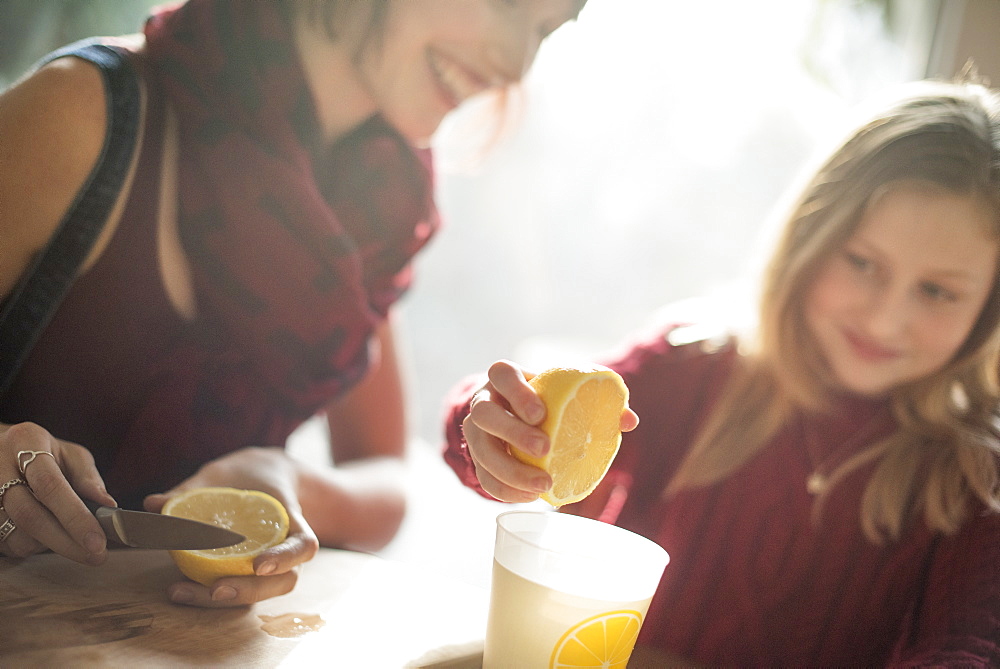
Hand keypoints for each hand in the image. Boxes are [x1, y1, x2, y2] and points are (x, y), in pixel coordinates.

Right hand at [0, 422, 116, 564]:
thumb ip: (88, 478)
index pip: (50, 485)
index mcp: (25, 441)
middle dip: (66, 541)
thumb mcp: (69, 454)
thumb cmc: (41, 452)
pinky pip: (4, 543)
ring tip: (68, 537)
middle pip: (28, 514)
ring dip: (48, 544)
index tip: (97, 541)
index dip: (75, 517)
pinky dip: (29, 546)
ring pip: (15, 534)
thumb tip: (108, 505)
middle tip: (96, 556)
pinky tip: (44, 536)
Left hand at [143, 447, 318, 607]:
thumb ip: (192, 489)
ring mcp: (272, 566)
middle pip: (284, 581)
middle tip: (215, 590)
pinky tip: (180, 588)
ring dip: (225, 599)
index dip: (285, 558)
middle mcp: (287, 550)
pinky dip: (209, 594)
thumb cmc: (249, 476)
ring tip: (182, 591)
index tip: (258, 564)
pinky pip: (239, 590)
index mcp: (292, 520)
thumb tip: (154, 503)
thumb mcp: (224, 475)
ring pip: (261, 593)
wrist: (263, 479)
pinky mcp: (250, 575)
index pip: (303, 545)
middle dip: (250, 590)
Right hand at [462, 360, 637, 502]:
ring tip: (543, 485)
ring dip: (510, 471)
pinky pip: (484, 477)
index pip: (501, 373)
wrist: (518, 416)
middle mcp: (484, 402)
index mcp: (505, 378)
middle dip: (513, 433)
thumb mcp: (570, 392)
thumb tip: (629, 420)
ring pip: (479, 450)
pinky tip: (531, 497)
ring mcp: (477, 432)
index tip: (541, 414)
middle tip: (545, 450)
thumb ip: (599, 401)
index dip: (517, 392)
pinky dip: (506, 490)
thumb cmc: (550, 401)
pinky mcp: (477, 459)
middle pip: (483, 413)